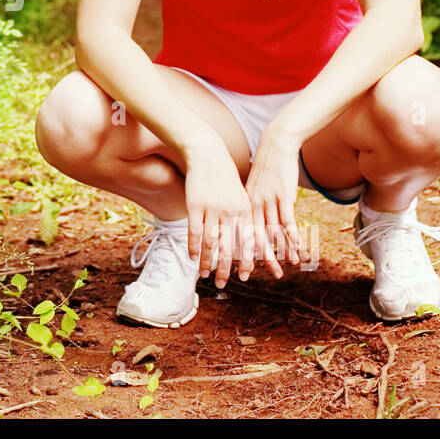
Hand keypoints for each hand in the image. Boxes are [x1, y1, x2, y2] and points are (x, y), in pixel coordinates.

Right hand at [182, 142, 255, 288]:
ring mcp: (212, 209)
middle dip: (227, 268)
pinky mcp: (195, 205)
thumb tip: (246, 240)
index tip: (245, 276)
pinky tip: (192, 257)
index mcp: (244, 210)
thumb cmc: (225, 177)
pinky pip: (194, 231)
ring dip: (207, 261)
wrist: (208, 154)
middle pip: (229, 246)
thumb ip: (242, 217)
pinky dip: (193, 246)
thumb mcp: (240, 195)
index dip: (247, 260)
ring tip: (205, 274)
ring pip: (210, 242)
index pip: (247, 241)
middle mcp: (230, 212)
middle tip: (224, 284)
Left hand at [244, 132, 309, 278]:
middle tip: (260, 276)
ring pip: (273, 233)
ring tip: (285, 268)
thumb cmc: (266, 167)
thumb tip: (252, 220)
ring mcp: (269, 201)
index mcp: (244, 204)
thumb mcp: (254, 186)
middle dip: (260, 259)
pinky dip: (293, 237)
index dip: (243, 254)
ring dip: (281, 252)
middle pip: (256, 237)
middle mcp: (254, 205)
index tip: (244, 270)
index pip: (242, 234)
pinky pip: (288, 222)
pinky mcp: (284, 196)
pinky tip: (297, 250)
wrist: (276, 145)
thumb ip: (252, 204)